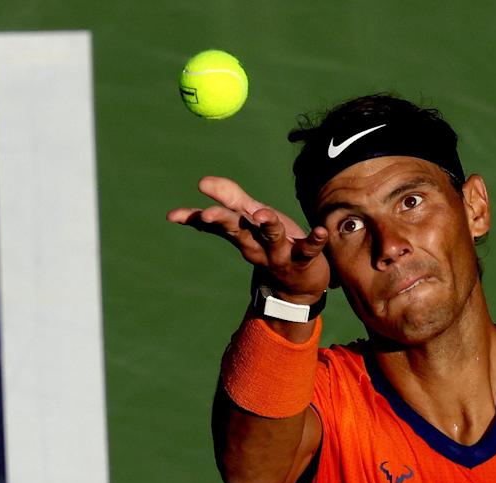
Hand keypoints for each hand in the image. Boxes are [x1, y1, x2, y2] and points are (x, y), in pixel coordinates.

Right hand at [167, 177, 329, 301]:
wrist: (299, 286)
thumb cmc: (272, 244)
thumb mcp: (251, 218)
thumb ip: (231, 198)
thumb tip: (201, 182)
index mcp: (242, 234)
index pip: (217, 222)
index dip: (197, 217)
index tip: (174, 216)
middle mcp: (256, 245)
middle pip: (238, 230)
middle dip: (223, 221)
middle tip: (208, 214)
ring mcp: (279, 254)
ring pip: (272, 238)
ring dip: (268, 226)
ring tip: (263, 214)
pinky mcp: (305, 260)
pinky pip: (309, 250)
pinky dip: (315, 241)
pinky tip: (321, 231)